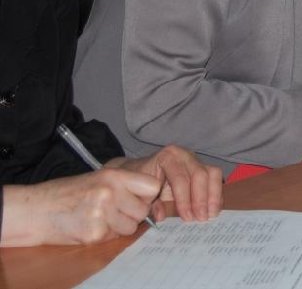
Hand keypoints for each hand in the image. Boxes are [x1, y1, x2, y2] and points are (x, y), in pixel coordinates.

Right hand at [1, 169, 160, 246]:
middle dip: (133, 213)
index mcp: (113, 175)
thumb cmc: (68, 193)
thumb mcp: (98, 177)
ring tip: (101, 217)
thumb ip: (125, 184)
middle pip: (143, 210)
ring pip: (131, 227)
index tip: (138, 197)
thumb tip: (154, 195)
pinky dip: (106, 234)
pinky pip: (114, 237)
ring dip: (120, 226)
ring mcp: (102, 214)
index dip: (148, 194)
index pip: (152, 186)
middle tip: (115, 210)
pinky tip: (90, 225)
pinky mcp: (94, 234)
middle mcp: (110, 193)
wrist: (36, 210)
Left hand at [112, 146, 222, 221]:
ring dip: (214, 196)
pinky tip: (213, 210)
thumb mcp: (141, 194)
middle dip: (202, 199)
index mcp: (168, 157)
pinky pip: (216, 179)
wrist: (141, 171)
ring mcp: (196, 160)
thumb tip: (162, 216)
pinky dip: (216, 195)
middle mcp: (185, 155)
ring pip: (213, 174)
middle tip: (202, 218)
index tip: (187, 218)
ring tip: (211, 215)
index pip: (181, 178)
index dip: (185, 200)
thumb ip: (151, 205)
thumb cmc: (141, 184)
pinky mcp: (205, 168)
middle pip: (200, 175)